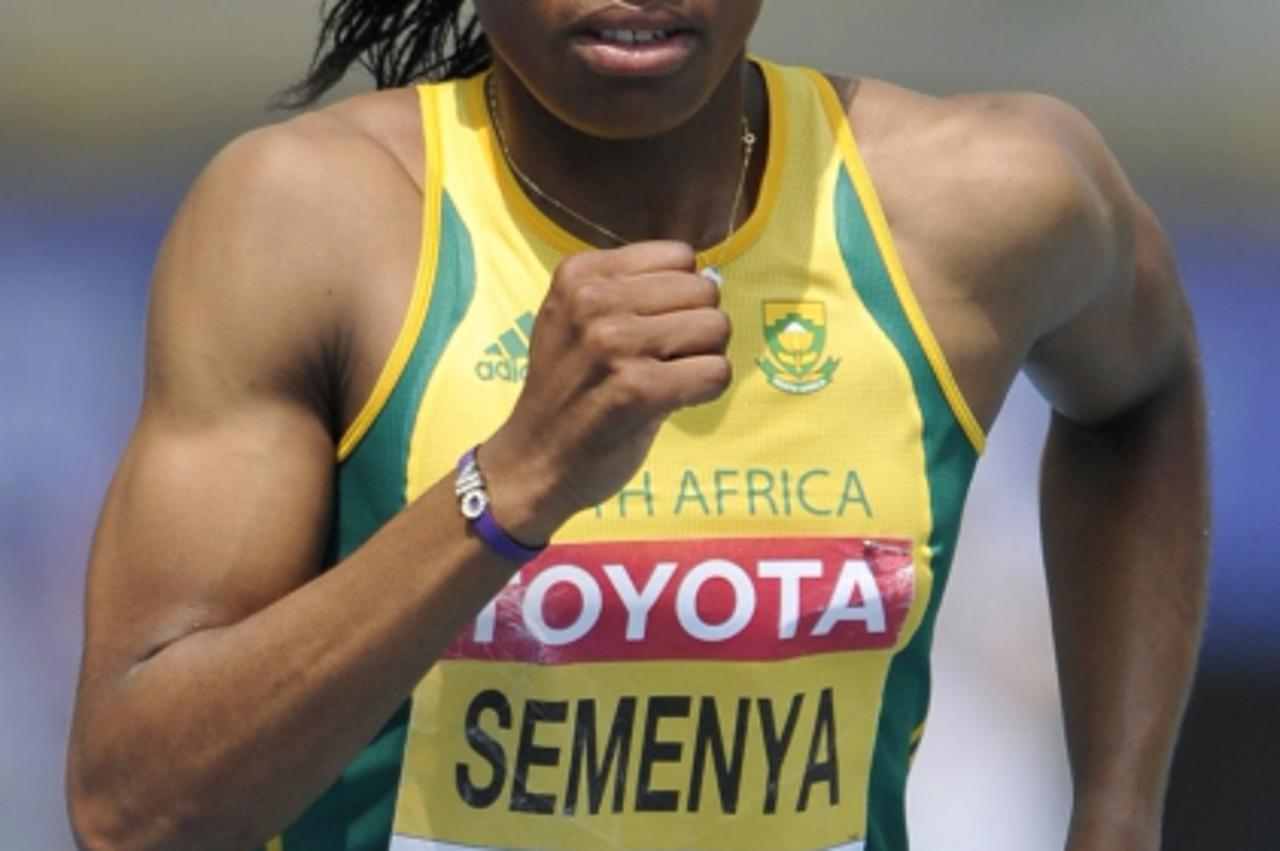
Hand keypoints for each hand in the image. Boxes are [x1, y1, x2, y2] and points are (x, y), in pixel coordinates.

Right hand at [481, 241, 731, 543]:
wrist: (534, 460)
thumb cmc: (569, 389)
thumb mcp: (575, 317)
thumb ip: (632, 289)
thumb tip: (713, 276)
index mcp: (579, 274)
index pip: (680, 256)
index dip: (680, 296)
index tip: (651, 328)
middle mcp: (592, 301)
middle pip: (704, 289)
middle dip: (698, 326)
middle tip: (663, 359)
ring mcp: (613, 344)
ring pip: (716, 327)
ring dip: (704, 358)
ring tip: (665, 378)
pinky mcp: (637, 388)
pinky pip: (716, 372)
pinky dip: (706, 390)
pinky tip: (671, 401)